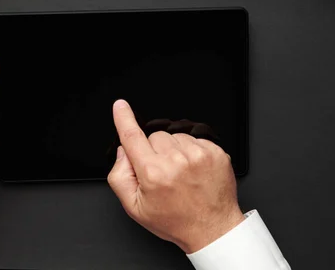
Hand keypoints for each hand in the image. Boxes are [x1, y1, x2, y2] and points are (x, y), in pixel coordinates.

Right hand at [108, 100, 244, 253]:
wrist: (213, 229)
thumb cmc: (175, 220)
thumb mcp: (135, 208)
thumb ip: (120, 176)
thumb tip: (123, 151)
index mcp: (153, 173)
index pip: (132, 137)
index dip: (123, 118)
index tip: (120, 106)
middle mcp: (176, 160)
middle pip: (154, 136)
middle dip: (153, 150)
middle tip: (162, 173)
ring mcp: (198, 154)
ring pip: (174, 136)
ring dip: (174, 150)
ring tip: (180, 173)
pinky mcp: (214, 152)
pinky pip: (194, 139)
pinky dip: (191, 151)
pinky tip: (193, 170)